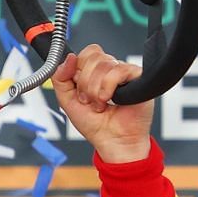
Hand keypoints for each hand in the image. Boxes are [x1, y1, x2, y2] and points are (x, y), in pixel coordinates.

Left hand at [51, 43, 154, 162]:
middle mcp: (109, 70)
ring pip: (104, 64)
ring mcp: (123, 72)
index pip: (84, 54)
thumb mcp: (67, 101)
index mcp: (94, 72)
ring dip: (96, 90)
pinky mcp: (137, 77)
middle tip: (89, 100)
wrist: (113, 142)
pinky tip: (111, 101)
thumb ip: (60, 79)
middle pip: (93, 56)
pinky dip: (108, 87)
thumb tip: (68, 57)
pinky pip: (119, 70)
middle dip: (85, 83)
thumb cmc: (95, 125)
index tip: (78, 90)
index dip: (77, 71)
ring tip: (100, 104)